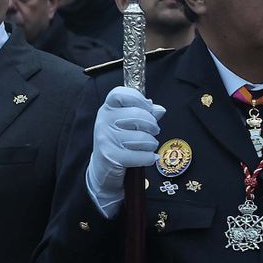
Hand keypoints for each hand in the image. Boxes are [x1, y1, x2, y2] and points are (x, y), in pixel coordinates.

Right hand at [86, 87, 163, 217]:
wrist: (102, 168)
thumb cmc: (119, 141)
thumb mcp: (128, 123)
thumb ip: (144, 113)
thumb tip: (159, 109)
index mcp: (108, 108)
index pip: (121, 94)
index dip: (139, 99)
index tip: (148, 107)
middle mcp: (104, 121)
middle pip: (137, 115)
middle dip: (152, 125)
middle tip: (154, 131)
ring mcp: (106, 138)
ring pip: (142, 137)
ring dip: (152, 143)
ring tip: (149, 145)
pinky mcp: (111, 156)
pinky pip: (141, 155)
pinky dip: (149, 158)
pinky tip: (149, 157)